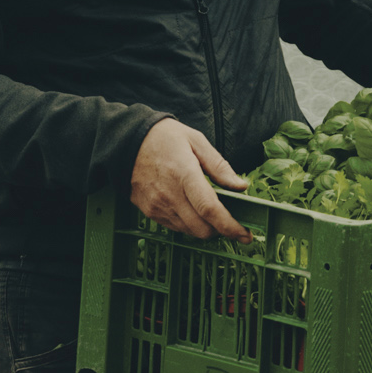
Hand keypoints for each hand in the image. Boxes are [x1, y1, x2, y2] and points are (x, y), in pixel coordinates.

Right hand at [131, 118, 250, 241]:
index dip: (230, 226)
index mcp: (184, 174)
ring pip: (190, 232)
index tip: (245, 234)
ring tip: (212, 214)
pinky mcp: (150, 212)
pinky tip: (193, 210)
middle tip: (232, 222)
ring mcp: (158, 206)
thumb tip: (241, 186)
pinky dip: (190, 225)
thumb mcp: (196, 141)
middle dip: (221, 230)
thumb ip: (219, 166)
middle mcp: (169, 194)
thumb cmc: (163, 138)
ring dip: (205, 229)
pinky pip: (176, 228)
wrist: (126, 142)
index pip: (209, 210)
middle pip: (202, 228)